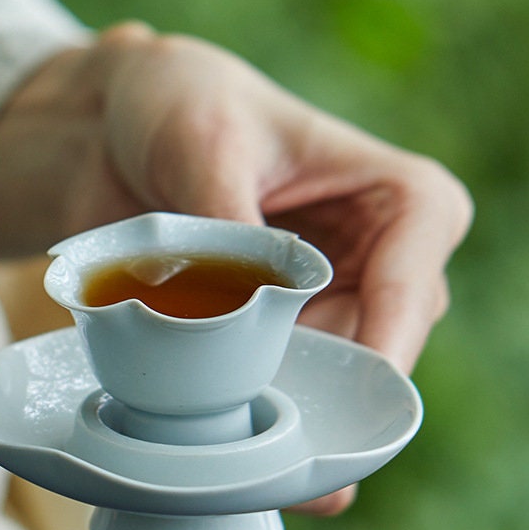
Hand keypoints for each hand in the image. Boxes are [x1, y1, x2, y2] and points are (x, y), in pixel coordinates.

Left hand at [0, 23, 472, 513]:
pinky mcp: (282, 340)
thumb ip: (233, 228)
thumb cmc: (183, 103)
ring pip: (329, 386)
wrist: (114, 129)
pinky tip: (204, 427)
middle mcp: (383, 266)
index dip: (386, 341)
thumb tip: (241, 315)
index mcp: (402, 199)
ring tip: (217, 420)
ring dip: (276, 407)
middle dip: (319, 392)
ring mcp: (333, 311)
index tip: (344, 391)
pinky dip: (244, 409)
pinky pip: (280, 391)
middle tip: (258, 424)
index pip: (413, 281)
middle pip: (377, 354)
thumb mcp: (207, 144)